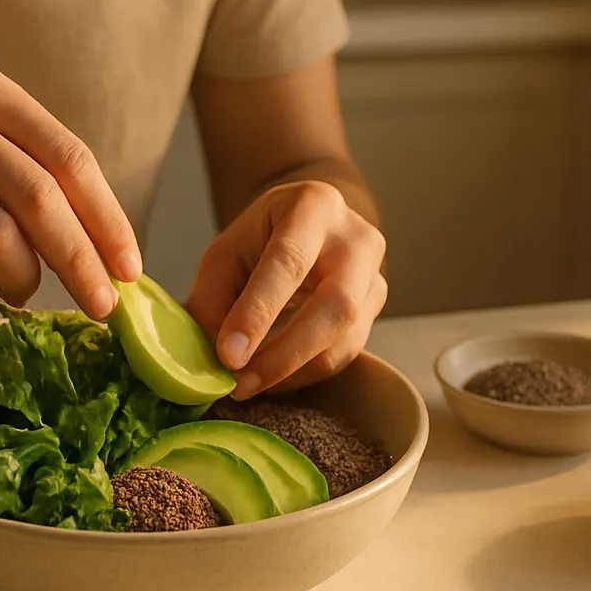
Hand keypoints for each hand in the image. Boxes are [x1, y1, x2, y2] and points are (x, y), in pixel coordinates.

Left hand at [186, 180, 386, 399]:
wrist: (310, 227)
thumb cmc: (263, 237)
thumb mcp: (226, 252)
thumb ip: (214, 298)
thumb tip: (216, 358)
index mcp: (314, 206)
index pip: (289, 261)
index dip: (258, 312)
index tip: (229, 356)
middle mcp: (356, 239)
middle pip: (334, 305)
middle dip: (284, 353)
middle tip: (240, 383)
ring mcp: (375, 275)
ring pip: (344, 338)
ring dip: (293, 372)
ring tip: (248, 384)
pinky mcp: (376, 309)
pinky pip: (346, 353)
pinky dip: (305, 373)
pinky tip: (273, 378)